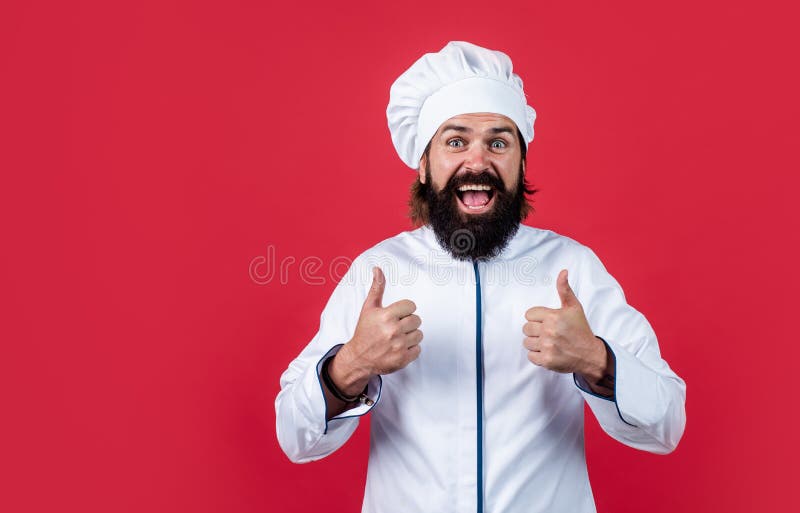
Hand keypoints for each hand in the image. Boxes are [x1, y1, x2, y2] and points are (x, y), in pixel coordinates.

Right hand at [331, 267, 422, 394]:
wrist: (358, 358)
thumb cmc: (364, 331)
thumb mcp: (369, 308)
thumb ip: (377, 288)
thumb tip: (377, 269)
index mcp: (386, 316)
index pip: (411, 306)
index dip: (405, 310)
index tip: (397, 315)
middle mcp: (393, 330)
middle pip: (417, 320)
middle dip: (408, 323)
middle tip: (396, 327)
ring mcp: (399, 346)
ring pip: (419, 335)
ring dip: (411, 336)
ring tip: (398, 338)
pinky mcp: (402, 359)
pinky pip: (418, 349)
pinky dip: (411, 349)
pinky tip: (399, 348)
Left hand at [522, 269, 606, 379]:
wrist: (590, 354)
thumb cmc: (580, 329)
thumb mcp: (574, 307)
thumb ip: (564, 289)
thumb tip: (563, 271)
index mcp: (553, 316)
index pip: (529, 315)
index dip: (537, 318)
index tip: (548, 322)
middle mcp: (549, 331)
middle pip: (526, 328)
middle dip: (535, 330)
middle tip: (549, 333)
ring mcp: (548, 346)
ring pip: (527, 342)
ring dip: (535, 343)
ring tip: (549, 343)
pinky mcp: (547, 360)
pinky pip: (530, 356)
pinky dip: (537, 355)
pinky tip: (548, 352)